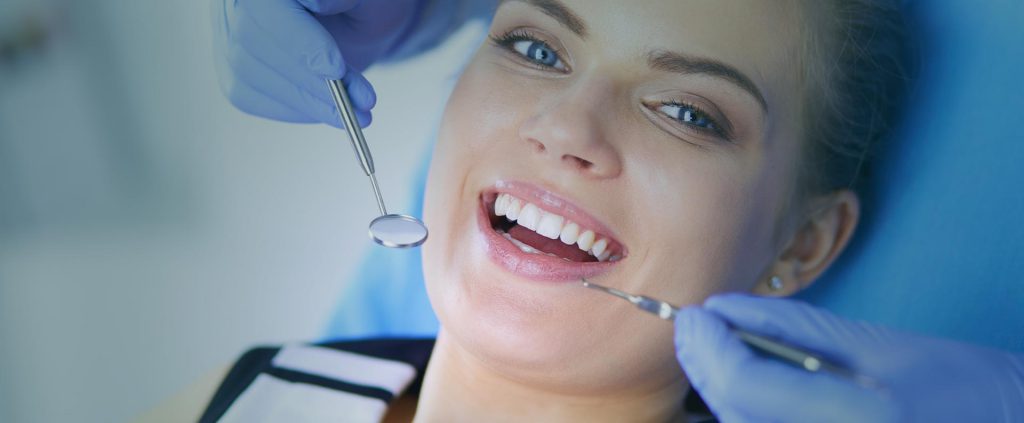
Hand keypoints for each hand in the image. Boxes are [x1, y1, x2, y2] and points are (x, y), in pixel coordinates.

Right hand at [211, 0, 421, 126]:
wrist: (360, 20)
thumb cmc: (365, 4)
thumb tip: (315, 0)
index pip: (267, 11)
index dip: (300, 43)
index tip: (337, 70)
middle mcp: (236, 3)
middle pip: (254, 45)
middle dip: (310, 81)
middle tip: (360, 102)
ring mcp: (229, 35)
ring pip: (249, 75)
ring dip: (307, 102)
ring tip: (355, 112)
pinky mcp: (234, 69)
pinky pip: (249, 96)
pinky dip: (292, 110)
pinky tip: (326, 110)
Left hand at [674, 294, 1023, 422]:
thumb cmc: (957, 384)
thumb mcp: (875, 345)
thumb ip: (793, 327)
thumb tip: (723, 307)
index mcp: (853, 419)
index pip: (744, 386)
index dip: (707, 347)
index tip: (694, 312)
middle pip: (732, 414)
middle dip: (704, 366)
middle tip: (693, 325)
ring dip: (719, 389)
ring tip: (715, 348)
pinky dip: (742, 411)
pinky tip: (746, 384)